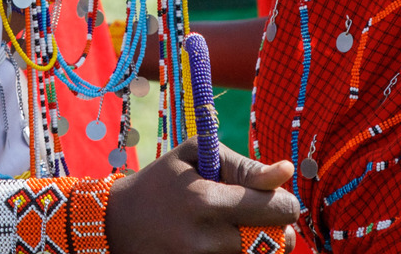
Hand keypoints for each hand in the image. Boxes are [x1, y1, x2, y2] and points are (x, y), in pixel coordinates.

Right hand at [107, 140, 298, 253]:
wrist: (116, 225)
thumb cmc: (161, 183)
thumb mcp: (194, 157)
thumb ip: (243, 165)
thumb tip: (285, 172)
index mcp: (206, 201)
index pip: (278, 210)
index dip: (284, 202)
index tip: (273, 197)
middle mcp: (206, 240)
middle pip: (279, 243)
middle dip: (277, 227)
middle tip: (258, 216)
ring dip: (257, 244)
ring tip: (231, 228)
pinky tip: (220, 242)